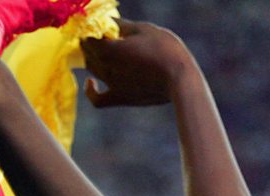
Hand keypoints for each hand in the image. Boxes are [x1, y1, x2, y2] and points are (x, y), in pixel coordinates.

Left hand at [81, 20, 198, 107]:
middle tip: (100, 35)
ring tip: (101, 50)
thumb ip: (124, 26)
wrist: (181, 81)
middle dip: (90, 42)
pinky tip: (91, 82)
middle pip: (88, 53)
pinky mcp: (121, 98)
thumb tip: (111, 21)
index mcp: (109, 48)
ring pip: (92, 69)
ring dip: (92, 58)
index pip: (89, 37)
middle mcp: (105, 67)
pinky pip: (97, 99)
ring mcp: (112, 84)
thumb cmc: (166, 50)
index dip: (91, 30)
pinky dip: (90, 91)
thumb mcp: (145, 29)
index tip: (98, 25)